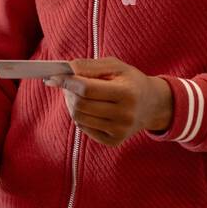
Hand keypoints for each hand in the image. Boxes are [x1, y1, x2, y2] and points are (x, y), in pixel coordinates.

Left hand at [44, 57, 172, 145]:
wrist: (152, 105)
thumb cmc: (130, 81)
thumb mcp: (115, 66)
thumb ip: (90, 66)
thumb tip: (67, 69)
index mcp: (127, 93)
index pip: (88, 89)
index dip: (68, 82)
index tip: (55, 76)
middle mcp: (125, 115)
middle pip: (81, 105)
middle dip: (68, 92)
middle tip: (66, 84)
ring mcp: (120, 131)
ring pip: (79, 118)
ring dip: (71, 104)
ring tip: (76, 94)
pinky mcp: (114, 141)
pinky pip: (84, 128)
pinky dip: (80, 116)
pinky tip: (87, 107)